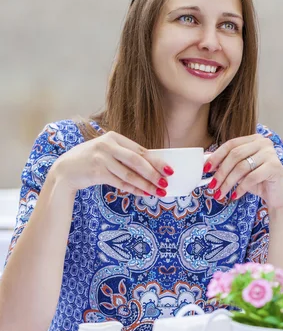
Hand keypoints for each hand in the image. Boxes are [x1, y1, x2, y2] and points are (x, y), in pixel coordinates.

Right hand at [50, 131, 173, 196]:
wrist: (64, 170)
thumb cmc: (90, 160)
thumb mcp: (107, 151)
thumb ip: (125, 155)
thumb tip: (151, 167)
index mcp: (114, 137)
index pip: (140, 150)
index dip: (156, 160)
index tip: (169, 169)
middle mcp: (107, 145)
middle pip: (137, 161)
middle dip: (153, 173)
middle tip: (166, 182)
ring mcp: (101, 159)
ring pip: (129, 174)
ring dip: (145, 185)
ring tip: (157, 192)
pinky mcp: (96, 172)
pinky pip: (120, 183)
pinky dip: (133, 189)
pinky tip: (143, 193)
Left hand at [204, 134, 282, 210]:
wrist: (278, 195)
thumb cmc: (258, 181)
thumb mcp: (240, 171)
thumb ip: (227, 163)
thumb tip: (206, 163)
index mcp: (254, 139)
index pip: (231, 144)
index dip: (216, 156)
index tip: (206, 169)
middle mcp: (263, 143)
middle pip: (235, 155)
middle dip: (221, 172)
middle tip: (212, 185)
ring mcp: (271, 154)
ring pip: (242, 167)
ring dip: (228, 182)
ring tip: (220, 193)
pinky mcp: (275, 167)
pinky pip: (251, 177)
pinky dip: (240, 188)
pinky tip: (235, 196)